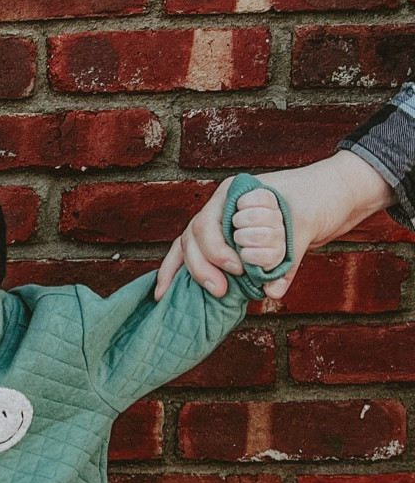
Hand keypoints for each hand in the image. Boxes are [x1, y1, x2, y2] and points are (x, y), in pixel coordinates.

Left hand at [154, 150, 392, 301]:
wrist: (320, 200)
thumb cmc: (291, 233)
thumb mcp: (274, 260)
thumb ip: (265, 275)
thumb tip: (268, 293)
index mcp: (210, 231)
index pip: (180, 249)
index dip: (168, 271)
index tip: (160, 297)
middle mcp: (213, 211)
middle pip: (190, 236)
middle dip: (203, 265)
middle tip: (224, 281)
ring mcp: (226, 196)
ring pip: (206, 224)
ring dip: (229, 247)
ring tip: (248, 259)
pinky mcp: (244, 186)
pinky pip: (238, 209)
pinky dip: (252, 224)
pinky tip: (264, 234)